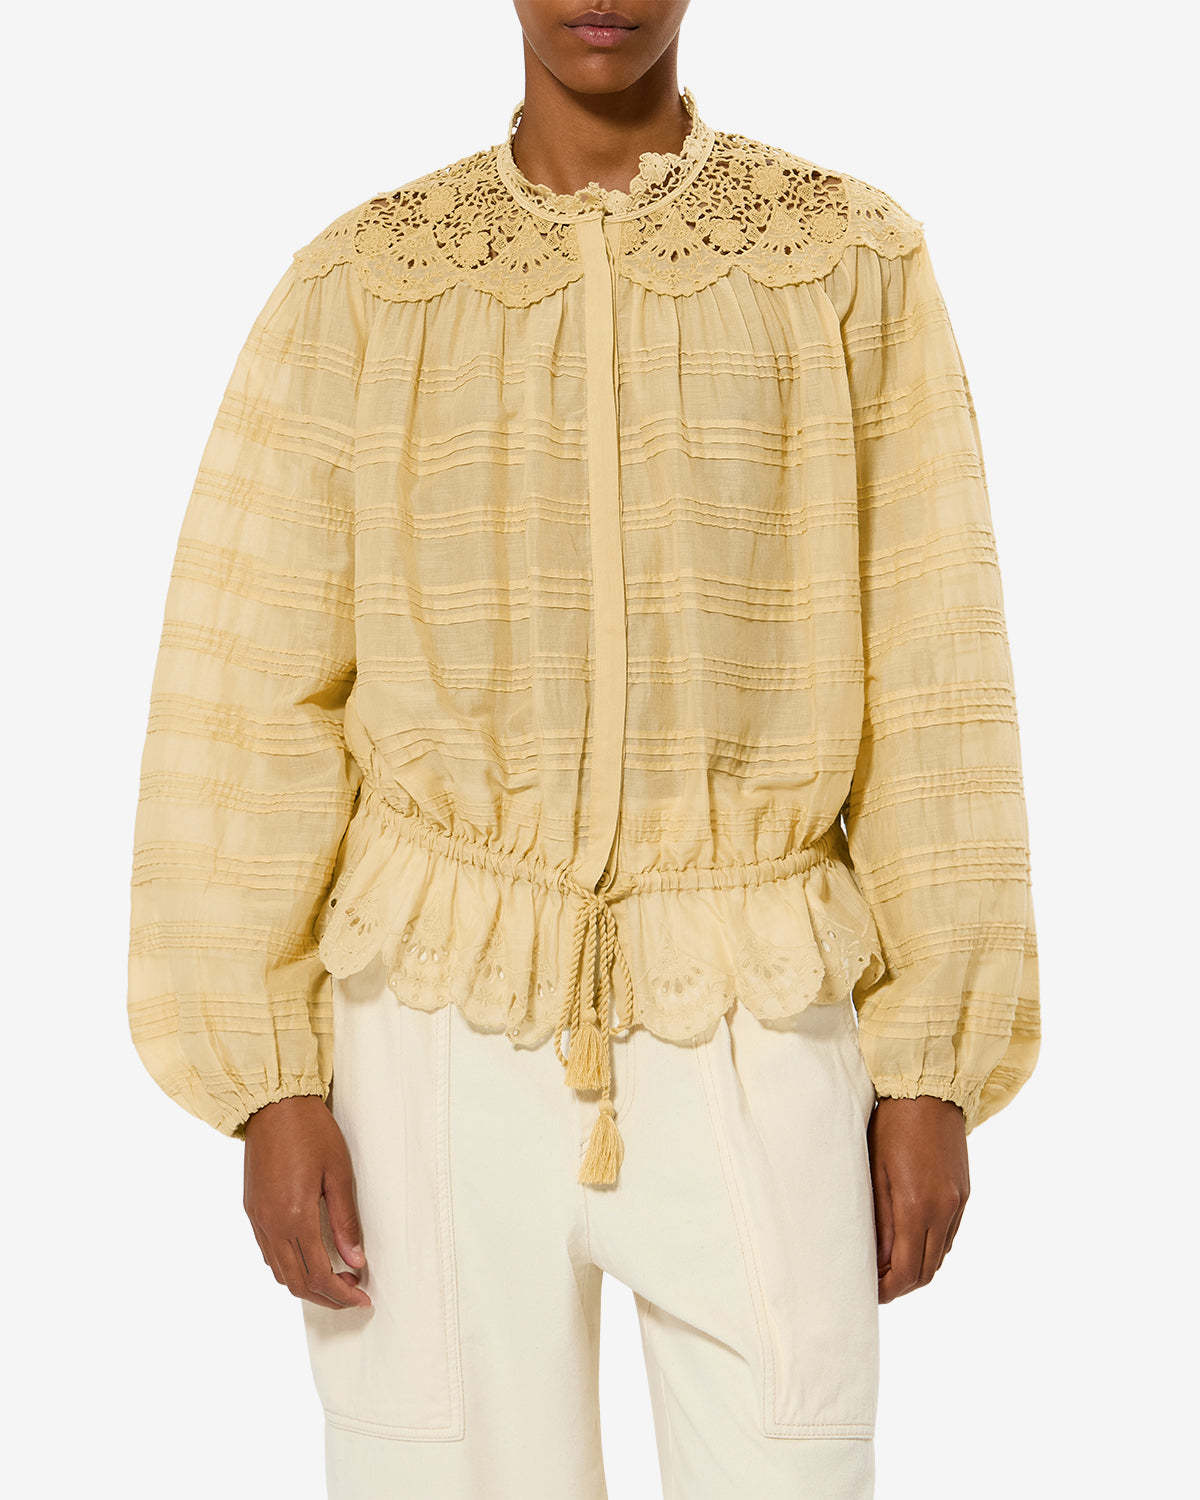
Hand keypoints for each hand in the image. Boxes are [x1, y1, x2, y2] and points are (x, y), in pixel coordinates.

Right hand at [243, 1095, 370, 1309]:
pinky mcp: (252, 1211)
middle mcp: (271, 1224)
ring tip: (336, 1279)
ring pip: (279, 1273)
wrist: (274, 1105)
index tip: (362, 1298)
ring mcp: (258, 1219)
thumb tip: (356, 1262)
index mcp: (295, 1217)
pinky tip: (310, 1258)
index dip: (342, 1294)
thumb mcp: (339, 1174)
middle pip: (297, 1282)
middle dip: (326, 1297)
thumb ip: (346, 1222)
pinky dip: (289, 1267)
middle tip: (353, 1294)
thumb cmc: (312, 1132)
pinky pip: (268, 1253)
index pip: (319, 1275)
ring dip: (307, 1285)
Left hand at [868, 1096, 968, 1302]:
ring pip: (940, 1256)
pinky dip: (930, 1247)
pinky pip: (949, 1235)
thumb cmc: (892, 1126)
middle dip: (902, 1285)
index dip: (888, 1289)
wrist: (929, 1091)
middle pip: (927, 1271)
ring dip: (917, 1268)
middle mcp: (945, 1210)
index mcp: (918, 1207)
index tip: (869, 1292)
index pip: (906, 1271)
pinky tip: (910, 1240)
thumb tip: (878, 1260)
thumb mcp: (876, 1173)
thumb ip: (880, 1220)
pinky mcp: (964, 1193)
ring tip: (889, 1265)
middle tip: (876, 1283)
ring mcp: (958, 1203)